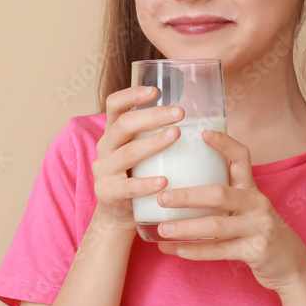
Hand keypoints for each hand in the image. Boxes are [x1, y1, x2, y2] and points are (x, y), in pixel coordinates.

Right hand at [91, 86, 186, 232]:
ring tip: (175, 135)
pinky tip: (164, 181)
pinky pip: (127, 187)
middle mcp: (105, 148)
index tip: (156, 90)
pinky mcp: (107, 193)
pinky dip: (146, 184)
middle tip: (180, 113)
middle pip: (123, 125)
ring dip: (152, 143)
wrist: (119, 215)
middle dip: (152, 116)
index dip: (132, 94)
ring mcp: (104, 171)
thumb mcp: (143, 152)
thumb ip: (158, 134)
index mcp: (113, 133)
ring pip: (126, 153)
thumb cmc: (139, 176)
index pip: (114, 104)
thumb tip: (202, 114)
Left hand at [153, 128, 305, 293]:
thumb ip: (221, 198)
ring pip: (217, 225)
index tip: (202, 133)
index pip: (241, 158)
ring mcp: (259, 227)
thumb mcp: (246, 210)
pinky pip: (221, 250)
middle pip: (219, 194)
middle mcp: (257, 204)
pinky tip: (175, 250)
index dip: (224, 143)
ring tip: (162, 229)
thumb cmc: (257, 233)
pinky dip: (196, 251)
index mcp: (251, 189)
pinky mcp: (257, 251)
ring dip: (186, 227)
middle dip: (187, 196)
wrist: (292, 266)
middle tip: (162, 198)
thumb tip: (173, 189)